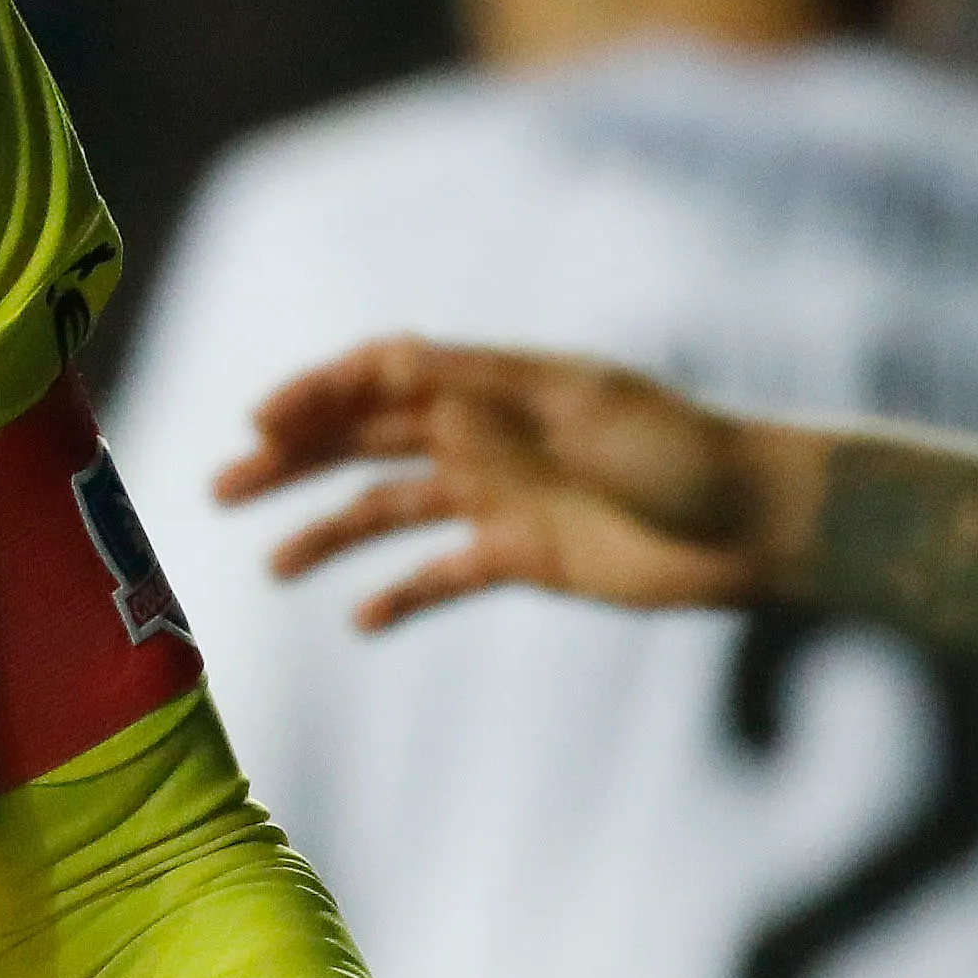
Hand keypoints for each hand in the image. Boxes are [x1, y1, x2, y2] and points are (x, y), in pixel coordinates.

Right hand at [223, 338, 818, 625]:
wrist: (756, 523)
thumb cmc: (677, 448)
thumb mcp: (576, 399)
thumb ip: (479, 380)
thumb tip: (384, 357)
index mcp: (489, 384)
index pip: (377, 376)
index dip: (313, 394)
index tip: (259, 423)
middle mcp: (483, 434)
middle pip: (363, 440)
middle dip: (290, 458)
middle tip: (221, 487)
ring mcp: (498, 497)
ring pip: (387, 511)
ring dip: (326, 531)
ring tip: (272, 565)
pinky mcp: (523, 557)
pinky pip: (440, 575)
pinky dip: (398, 595)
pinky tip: (360, 620)